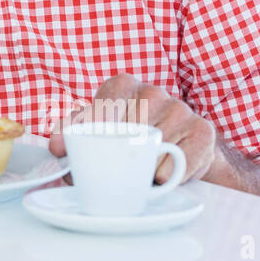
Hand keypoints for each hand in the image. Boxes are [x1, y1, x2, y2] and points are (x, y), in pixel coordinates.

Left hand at [47, 74, 229, 184]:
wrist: (185, 150)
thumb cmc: (132, 139)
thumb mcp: (98, 131)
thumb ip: (73, 134)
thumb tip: (56, 147)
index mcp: (122, 86)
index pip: (100, 109)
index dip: (85, 132)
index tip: (68, 153)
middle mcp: (152, 92)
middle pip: (125, 135)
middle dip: (117, 159)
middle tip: (119, 167)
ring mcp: (180, 109)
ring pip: (151, 152)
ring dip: (144, 171)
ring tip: (146, 167)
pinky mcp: (203, 130)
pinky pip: (178, 162)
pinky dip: (168, 175)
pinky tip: (165, 171)